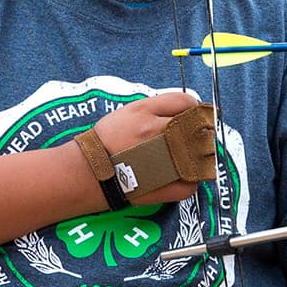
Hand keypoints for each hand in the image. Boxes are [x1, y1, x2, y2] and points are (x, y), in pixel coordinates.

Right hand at [86, 90, 206, 204]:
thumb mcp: (126, 112)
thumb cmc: (105, 142)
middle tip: (195, 134)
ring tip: (188, 155)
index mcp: (145, 112)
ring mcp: (163, 159)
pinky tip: (183, 175)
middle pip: (195, 126)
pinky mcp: (167, 185)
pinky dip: (193, 178)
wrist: (88, 173)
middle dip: (199, 129)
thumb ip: (154, 108)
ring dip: (198, 153)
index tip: (193, 115)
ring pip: (199, 153)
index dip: (193, 108)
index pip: (185, 102)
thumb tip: (184, 109)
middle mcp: (155, 132)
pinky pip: (193, 181)